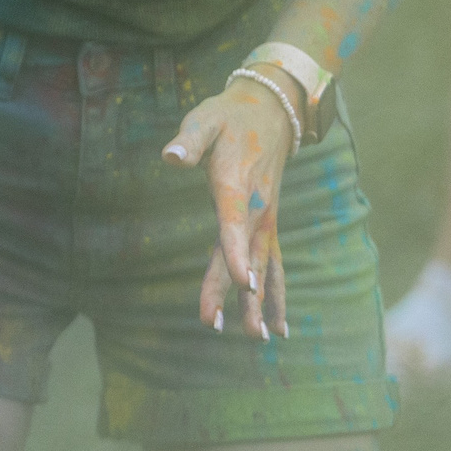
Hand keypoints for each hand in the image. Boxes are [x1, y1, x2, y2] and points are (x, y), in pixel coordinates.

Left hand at [163, 80, 295, 340]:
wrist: (272, 111)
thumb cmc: (228, 117)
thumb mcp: (204, 120)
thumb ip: (189, 140)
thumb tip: (170, 156)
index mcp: (237, 188)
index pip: (234, 227)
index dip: (236, 256)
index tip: (243, 285)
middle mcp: (256, 210)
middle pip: (245, 258)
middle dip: (237, 295)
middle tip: (224, 328)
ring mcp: (265, 220)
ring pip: (264, 268)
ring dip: (262, 304)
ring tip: (260, 340)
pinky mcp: (267, 225)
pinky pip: (273, 264)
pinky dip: (277, 294)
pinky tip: (279, 327)